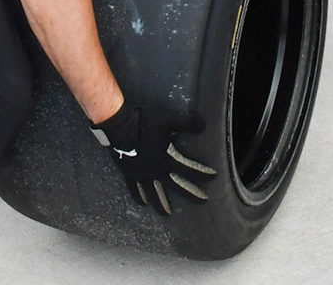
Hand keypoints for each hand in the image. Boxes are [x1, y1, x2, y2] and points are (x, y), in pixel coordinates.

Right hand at [91, 102, 214, 214]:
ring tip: (166, 214)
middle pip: (176, 187)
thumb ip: (187, 123)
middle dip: (191, 195)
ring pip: (154, 195)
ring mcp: (141, 175)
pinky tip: (143, 203)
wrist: (119, 126)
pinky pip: (134, 190)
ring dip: (161, 204)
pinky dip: (139, 198)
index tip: (213, 177)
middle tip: (202, 202)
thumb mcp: (168, 120)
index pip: (189, 170)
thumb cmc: (144, 122)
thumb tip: (203, 125)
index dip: (203, 174)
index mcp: (166, 160)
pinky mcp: (129, 174)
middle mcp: (155, 172)